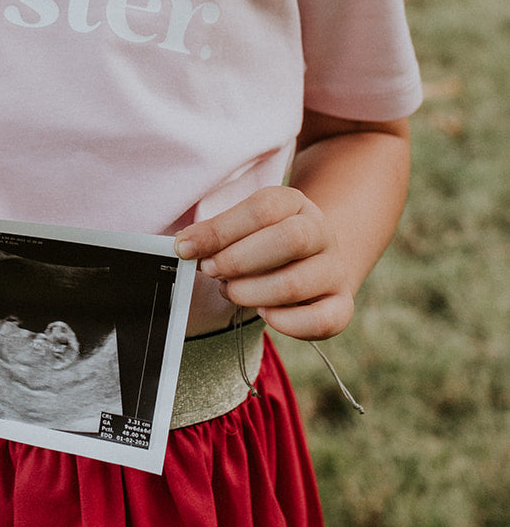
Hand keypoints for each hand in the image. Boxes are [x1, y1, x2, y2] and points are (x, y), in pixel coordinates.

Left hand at [174, 186, 353, 340]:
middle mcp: (321, 232)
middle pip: (288, 240)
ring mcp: (334, 269)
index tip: (185, 247)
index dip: (219, 230)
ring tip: (230, 291)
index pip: (262, 209)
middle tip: (210, 270)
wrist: (311, 259)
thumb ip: (218, 234)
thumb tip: (185, 246)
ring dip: (251, 293)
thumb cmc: (265, 242)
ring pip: (296, 284)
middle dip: (238, 260)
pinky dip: (286, 323)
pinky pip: (323, 321)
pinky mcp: (341, 304)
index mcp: (295, 203)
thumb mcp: (244, 226)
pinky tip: (264, 313)